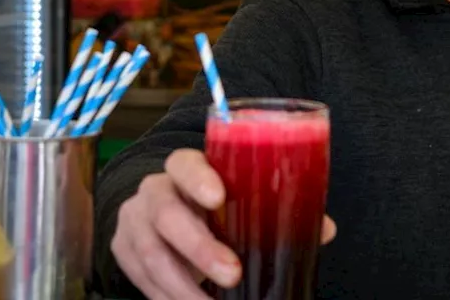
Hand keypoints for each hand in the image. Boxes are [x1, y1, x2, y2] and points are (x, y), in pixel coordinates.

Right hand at [111, 149, 336, 299]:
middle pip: (167, 214)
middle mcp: (154, 191)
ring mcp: (134, 222)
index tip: (219, 197)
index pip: (183, 163)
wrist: (162, 211)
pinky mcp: (124, 251)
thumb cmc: (213, 204)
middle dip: (199, 248)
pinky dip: (167, 297)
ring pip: (152, 253)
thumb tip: (325, 229)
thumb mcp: (239, 198)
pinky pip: (141, 279)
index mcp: (185, 169)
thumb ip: (276, 209)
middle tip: (232, 274)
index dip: (198, 178)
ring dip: (183, 285)